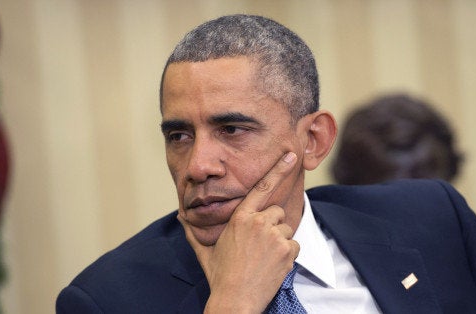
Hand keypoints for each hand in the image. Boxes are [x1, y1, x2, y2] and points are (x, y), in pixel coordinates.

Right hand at [179, 152, 299, 313]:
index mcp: (240, 218)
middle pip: (276, 212)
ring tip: (264, 257)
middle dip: (272, 225)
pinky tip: (273, 265)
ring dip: (280, 240)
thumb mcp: (204, 250)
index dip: (278, 170)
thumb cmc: (220, 276)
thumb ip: (193, 230)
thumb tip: (180, 215)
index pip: (262, 188)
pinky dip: (288, 255)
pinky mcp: (286, 250)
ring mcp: (274, 236)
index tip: (290, 156)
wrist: (234, 300)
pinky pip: (294, 245)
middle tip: (260, 245)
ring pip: (287, 228)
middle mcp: (258, 222)